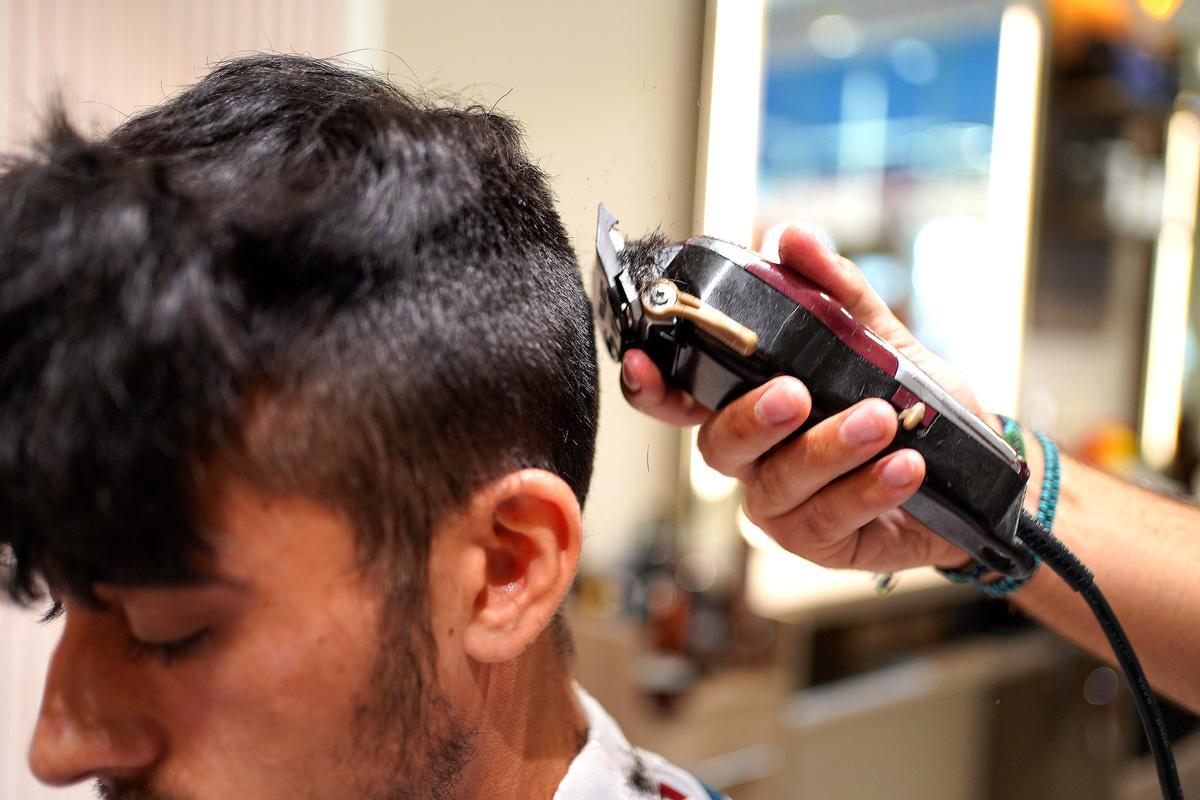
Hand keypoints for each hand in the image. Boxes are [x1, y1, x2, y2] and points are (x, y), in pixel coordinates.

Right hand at [621, 227, 979, 571]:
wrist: (978, 474)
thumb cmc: (912, 408)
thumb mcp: (881, 340)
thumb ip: (835, 292)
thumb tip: (791, 237)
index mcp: (750, 404)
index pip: (682, 398)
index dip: (652, 385)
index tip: (642, 359)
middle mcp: (753, 458)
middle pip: (719, 445)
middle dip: (753, 418)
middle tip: (796, 393)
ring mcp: (781, 506)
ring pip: (778, 483)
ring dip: (827, 450)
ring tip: (880, 420)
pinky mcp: (820, 543)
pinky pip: (831, 518)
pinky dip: (868, 487)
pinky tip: (905, 465)